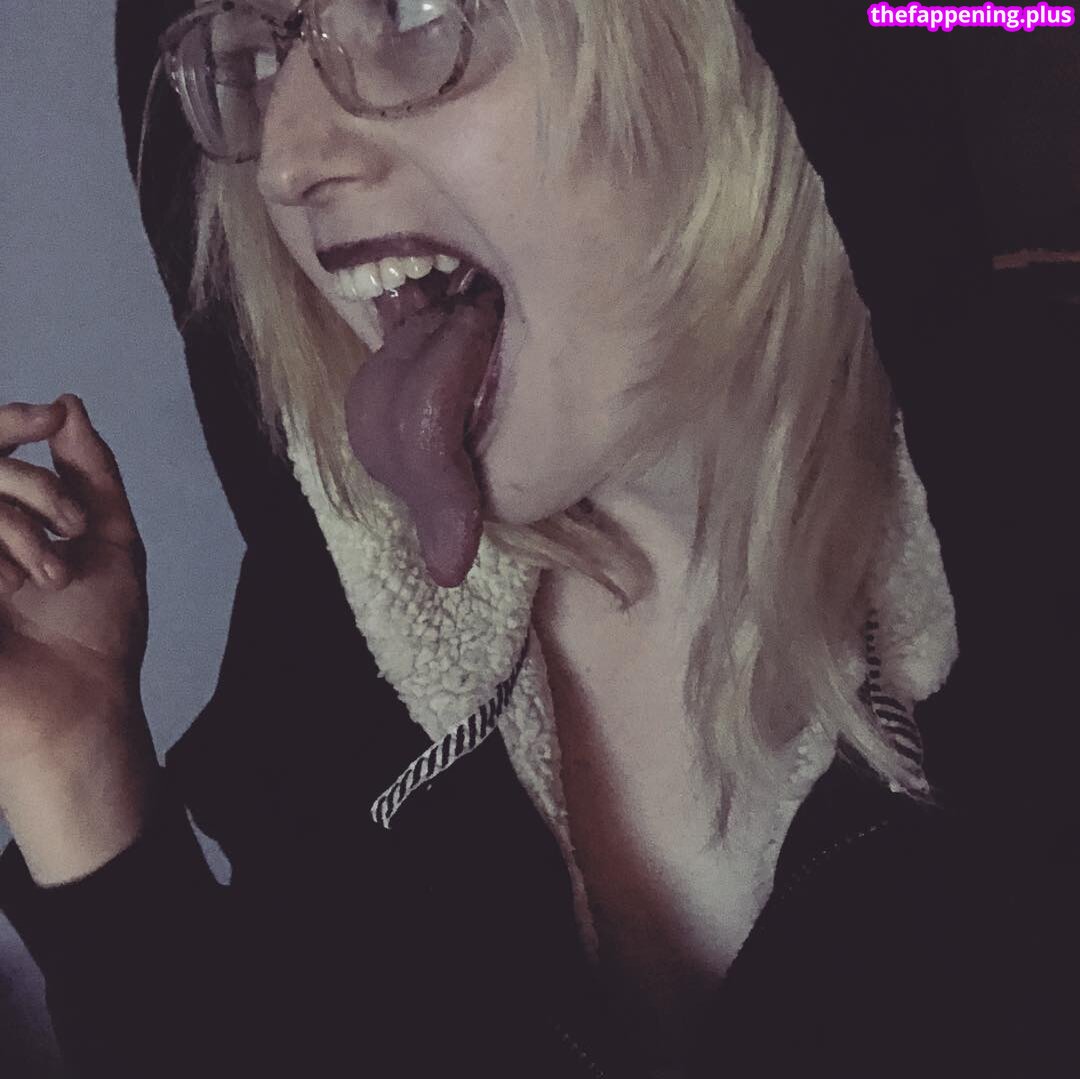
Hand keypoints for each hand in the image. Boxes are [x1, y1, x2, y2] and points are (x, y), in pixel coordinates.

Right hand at [0, 395, 154, 880]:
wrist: (77, 704)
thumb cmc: (98, 631)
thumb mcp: (111, 541)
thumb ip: (91, 472)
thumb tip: (69, 404)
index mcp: (7, 520)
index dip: (10, 422)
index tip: (47, 418)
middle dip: (31, 486)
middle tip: (73, 525)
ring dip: (19, 530)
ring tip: (50, 579)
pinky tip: (11, 591)